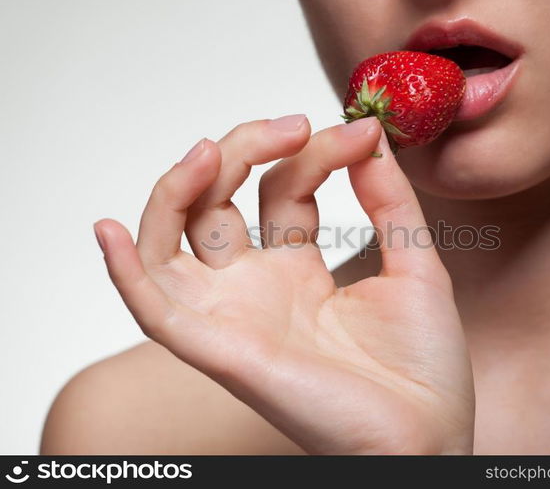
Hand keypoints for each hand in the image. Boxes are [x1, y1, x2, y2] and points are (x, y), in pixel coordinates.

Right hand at [94, 115, 473, 453]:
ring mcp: (235, 314)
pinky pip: (154, 310)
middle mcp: (257, 287)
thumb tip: (370, 137)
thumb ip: (389, 203)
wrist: (428, 435)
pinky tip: (110, 229)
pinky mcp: (222, 350)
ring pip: (172, 241)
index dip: (313, 152)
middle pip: (217, 202)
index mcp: (298, 268)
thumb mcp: (413, 266)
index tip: (361, 133)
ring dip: (177, 189)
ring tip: (210, 149)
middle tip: (293, 124)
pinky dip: (125, 271)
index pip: (281, 188)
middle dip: (245, 150)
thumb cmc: (422, 365)